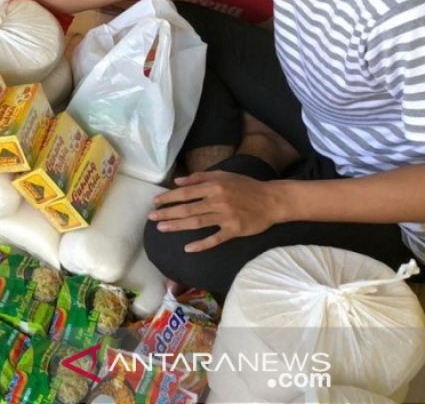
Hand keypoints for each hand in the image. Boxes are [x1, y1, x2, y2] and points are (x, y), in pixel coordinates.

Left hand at [147, 171, 281, 252]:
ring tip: (162, 228)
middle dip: (167, 213)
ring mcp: (226, 217)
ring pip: (197, 222)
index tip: (155, 201)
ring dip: (178, 226)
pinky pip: (216, 239)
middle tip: (152, 217)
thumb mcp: (223, 175)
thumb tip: (177, 182)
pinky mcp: (235, 230)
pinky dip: (202, 244)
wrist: (272, 200)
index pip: (186, 192)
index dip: (169, 197)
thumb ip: (199, 177)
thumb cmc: (245, 186)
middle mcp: (218, 201)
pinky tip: (188, 248)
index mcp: (214, 186)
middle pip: (187, 208)